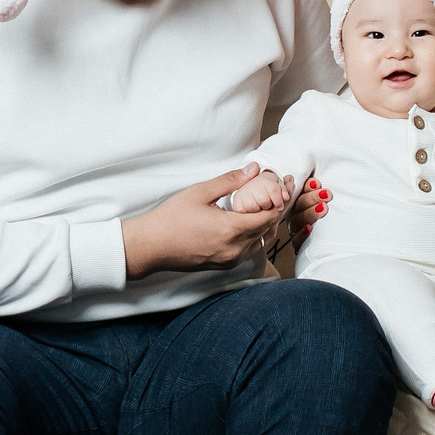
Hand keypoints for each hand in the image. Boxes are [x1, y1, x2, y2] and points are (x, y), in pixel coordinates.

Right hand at [124, 165, 288, 279]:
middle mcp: (235, 249)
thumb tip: (254, 169)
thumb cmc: (171, 219)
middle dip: (276, 209)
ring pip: (261, 242)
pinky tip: (248, 221)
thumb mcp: (200, 192)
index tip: (282, 185)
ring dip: (266, 225)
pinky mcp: (224, 264)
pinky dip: (254, 236)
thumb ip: (230, 181)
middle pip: (269, 229)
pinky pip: (248, 250)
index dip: (279, 199)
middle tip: (279, 191)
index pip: (269, 216)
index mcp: (231, 229)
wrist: (151, 246)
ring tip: (265, 205)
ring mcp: (230, 259)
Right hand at [285, 178, 328, 248]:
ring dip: (310, 213)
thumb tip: (322, 180)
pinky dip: (302, 234)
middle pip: (299, 205)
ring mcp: (296, 229)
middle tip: (326, 195)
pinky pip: (297, 239)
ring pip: (298, 220)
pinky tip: (309, 228)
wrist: (331, 244)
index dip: (307, 187)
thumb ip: (322, 192)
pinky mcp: (298, 243)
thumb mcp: (326, 202)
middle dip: (312, 198)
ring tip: (323, 208)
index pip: (301, 192)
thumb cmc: (329, 216)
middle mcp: (296, 214)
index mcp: (301, 202)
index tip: (317, 184)